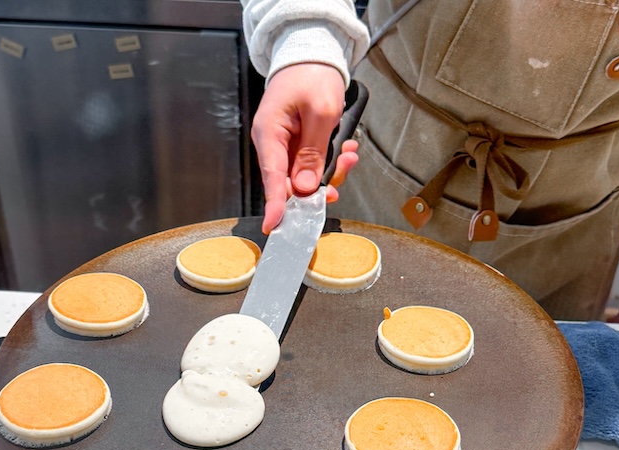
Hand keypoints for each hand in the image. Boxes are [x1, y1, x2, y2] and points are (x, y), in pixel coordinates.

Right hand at [251, 63, 359, 233]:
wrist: (312, 54)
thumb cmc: (312, 75)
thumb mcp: (321, 113)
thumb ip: (312, 153)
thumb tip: (303, 188)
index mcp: (269, 133)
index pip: (272, 178)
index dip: (275, 205)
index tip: (276, 226)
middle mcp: (273, 143)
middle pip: (291, 183)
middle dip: (319, 185)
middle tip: (342, 173)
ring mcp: (285, 146)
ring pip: (305, 178)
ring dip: (331, 171)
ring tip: (348, 153)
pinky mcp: (298, 146)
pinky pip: (312, 165)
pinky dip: (331, 162)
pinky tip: (345, 149)